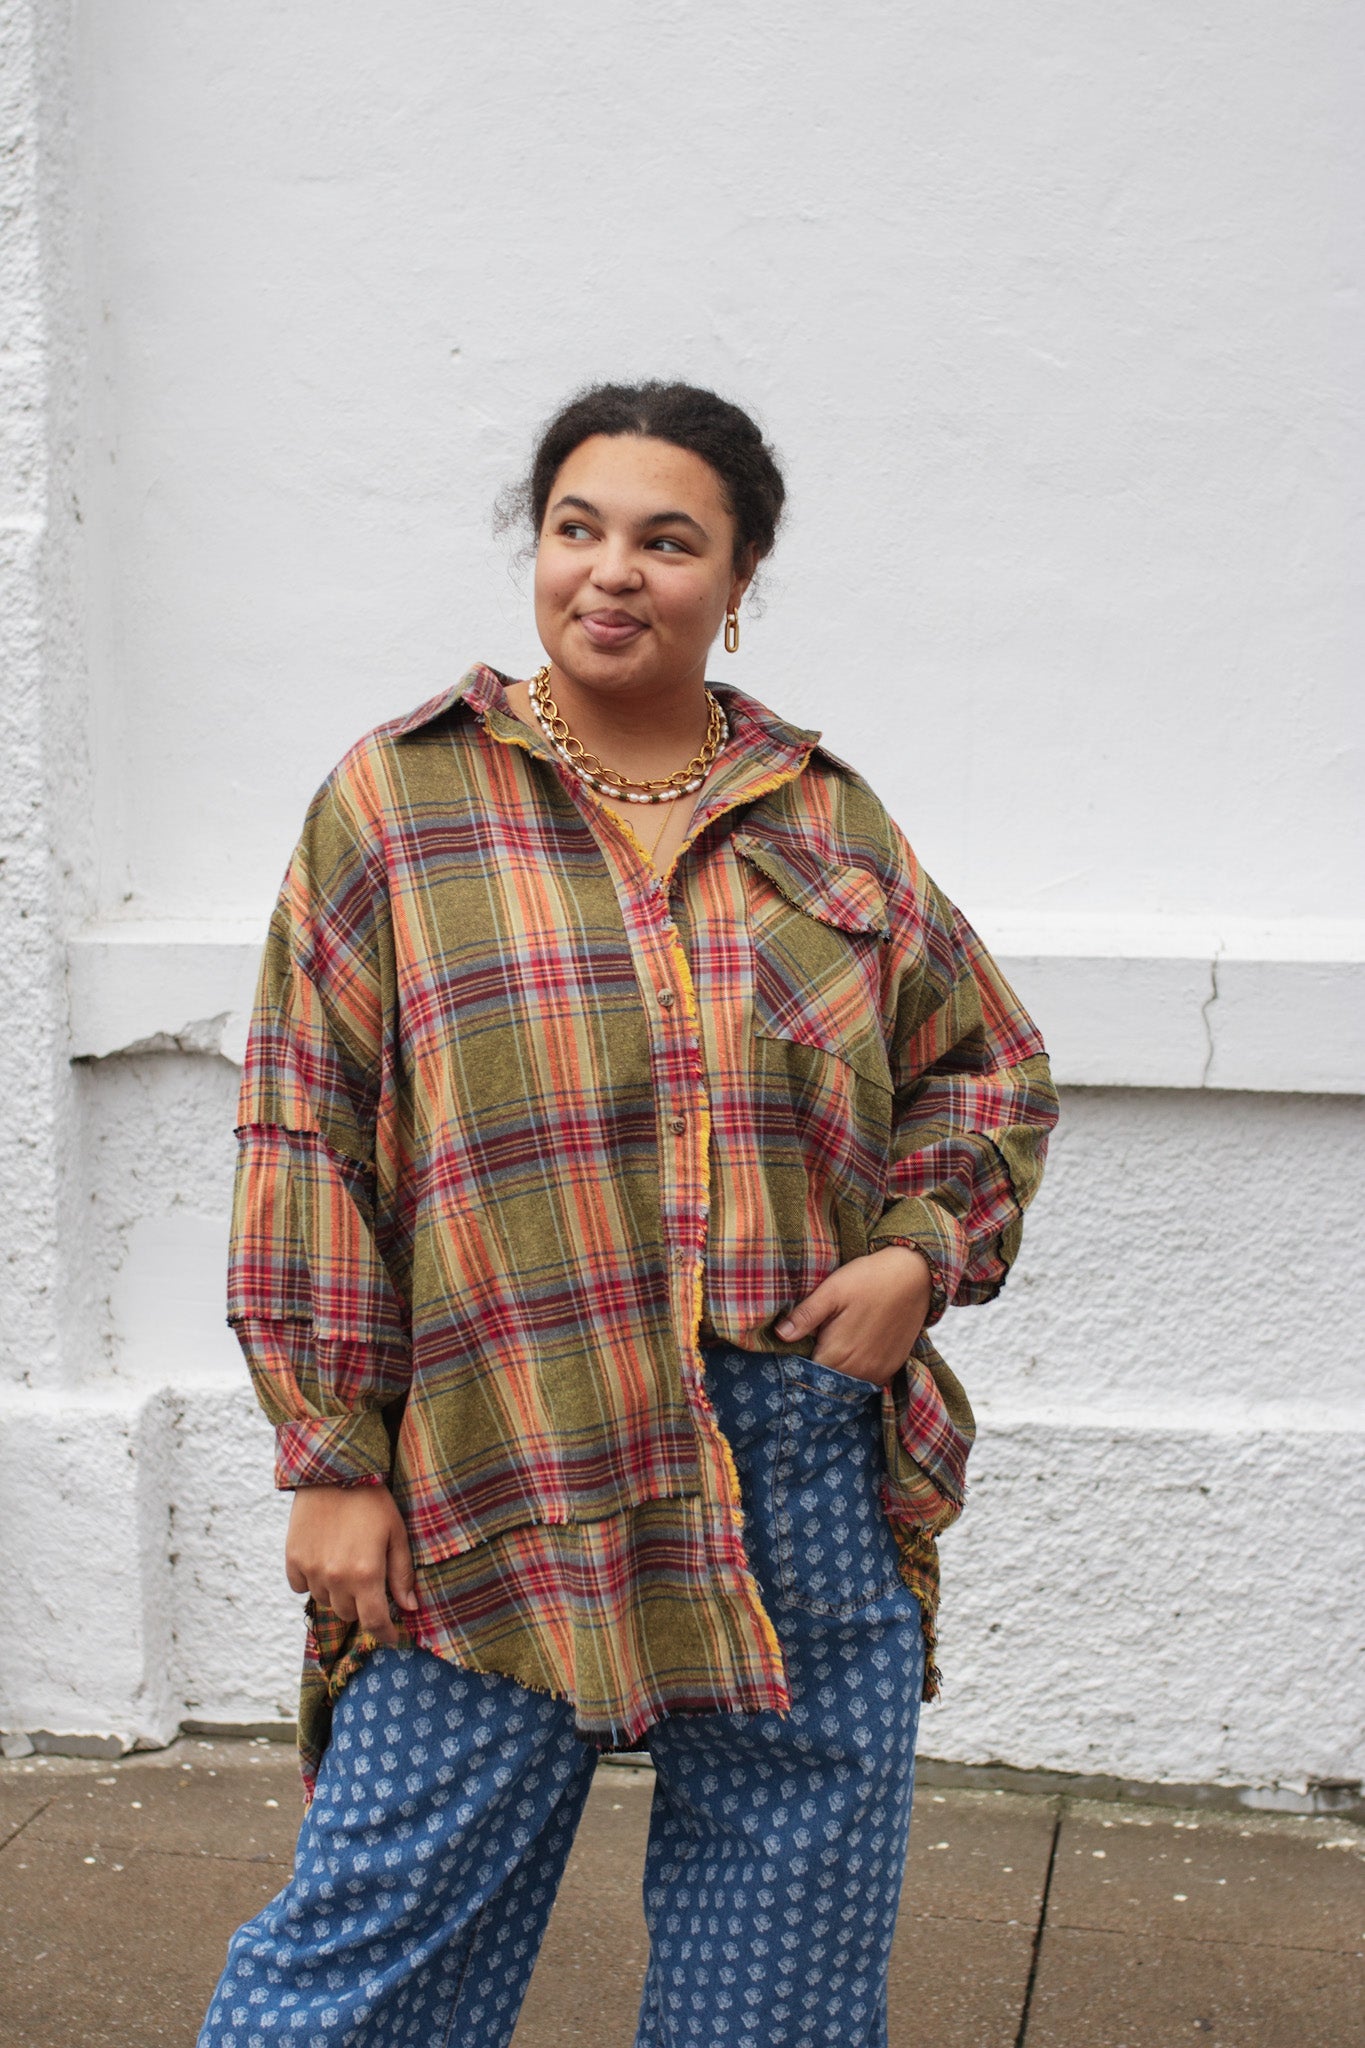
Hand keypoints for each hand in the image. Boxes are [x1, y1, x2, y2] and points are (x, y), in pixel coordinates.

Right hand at [285, 1483, 418, 1647]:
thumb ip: (402, 1573)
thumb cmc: (373, 1499)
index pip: (374, 1621)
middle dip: (362, 1606)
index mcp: (366, 1574)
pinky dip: (312, 1581)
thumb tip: (410, 1608)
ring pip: (325, 1601)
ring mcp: (311, 1569)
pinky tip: (323, 1562)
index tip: (392, 1638)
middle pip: (348, 1614)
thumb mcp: (396, 1532)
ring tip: (346, 1564)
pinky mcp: (292, 1558)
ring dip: (337, 1593)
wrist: (333, 1469)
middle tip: (369, 1584)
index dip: (385, 1635)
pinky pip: (300, 1587)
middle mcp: (335, 1578)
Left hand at [773, 1246, 933, 1386]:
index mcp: (839, 1354)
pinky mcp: (892, 1366)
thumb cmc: (869, 1278)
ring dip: (837, 1370)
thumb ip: (805, 1316)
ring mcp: (879, 1371)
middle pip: (827, 1381)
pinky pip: (867, 1378)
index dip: (797, 1362)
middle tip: (812, 1344)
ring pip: (847, 1381)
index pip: (807, 1373)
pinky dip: (857, 1369)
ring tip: (833, 1346)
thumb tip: (780, 1335)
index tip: (793, 1349)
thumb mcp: (831, 1290)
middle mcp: (859, 1370)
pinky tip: (853, 1350)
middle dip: (816, 1368)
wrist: (914, 1274)